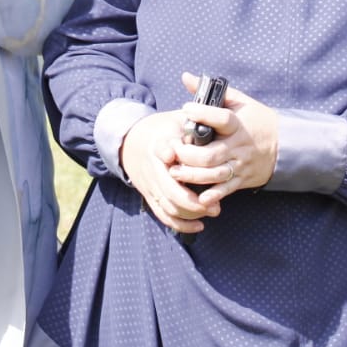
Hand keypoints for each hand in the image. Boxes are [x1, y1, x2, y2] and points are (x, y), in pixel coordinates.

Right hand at [120, 110, 214, 234]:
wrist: (131, 141)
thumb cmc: (162, 130)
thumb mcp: (175, 121)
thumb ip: (191, 124)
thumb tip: (206, 130)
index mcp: (159, 146)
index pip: (162, 150)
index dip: (167, 153)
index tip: (174, 155)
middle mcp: (153, 168)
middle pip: (170, 190)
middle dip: (193, 201)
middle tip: (214, 204)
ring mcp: (150, 185)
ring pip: (169, 206)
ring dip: (192, 213)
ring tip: (213, 210)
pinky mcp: (150, 196)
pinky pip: (164, 215)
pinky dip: (181, 224)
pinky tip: (199, 225)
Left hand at [169, 71, 279, 208]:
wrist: (285, 144)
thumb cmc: (257, 119)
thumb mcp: (240, 101)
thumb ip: (212, 92)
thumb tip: (186, 76)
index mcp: (238, 125)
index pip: (221, 118)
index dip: (203, 113)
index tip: (186, 108)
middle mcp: (239, 146)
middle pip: (211, 154)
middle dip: (188, 155)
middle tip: (173, 150)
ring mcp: (241, 165)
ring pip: (215, 174)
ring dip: (193, 176)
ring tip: (175, 172)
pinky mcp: (242, 179)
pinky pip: (226, 190)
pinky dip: (213, 196)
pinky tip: (199, 198)